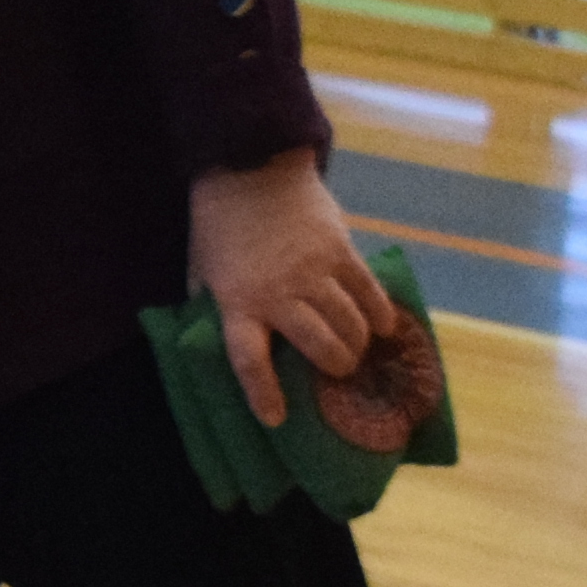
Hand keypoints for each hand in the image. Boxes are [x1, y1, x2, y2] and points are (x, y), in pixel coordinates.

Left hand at [184, 151, 393, 431]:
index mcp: (237, 301)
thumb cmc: (220, 226)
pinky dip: (380, 313)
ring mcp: (313, 270)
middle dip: (335, 367)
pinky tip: (385, 327)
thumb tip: (213, 344)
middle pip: (317, 345)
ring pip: (348, 322)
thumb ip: (211, 308)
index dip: (263, 393)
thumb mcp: (201, 271)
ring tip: (358, 351)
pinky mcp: (340, 249)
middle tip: (340, 373)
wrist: (250, 168)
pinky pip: (368, 290)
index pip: (248, 359)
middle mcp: (278, 291)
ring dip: (358, 343)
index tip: (276, 418)